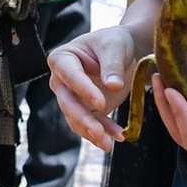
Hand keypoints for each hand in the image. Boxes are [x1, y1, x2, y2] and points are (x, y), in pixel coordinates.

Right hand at [48, 26, 144, 149]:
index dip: (83, 90)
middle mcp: (61, 81)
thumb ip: (112, 64)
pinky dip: (104, 133)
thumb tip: (112, 85)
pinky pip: (91, 125)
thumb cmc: (114, 42)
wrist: (125, 52)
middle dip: (83, 119)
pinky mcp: (86, 110)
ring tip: (108, 143)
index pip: (70, 76)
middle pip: (68, 103)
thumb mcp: (115, 45)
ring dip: (92, 132)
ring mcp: (72, 98)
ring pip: (76, 119)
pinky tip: (118, 136)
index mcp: (62, 59)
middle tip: (98, 132)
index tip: (100, 103)